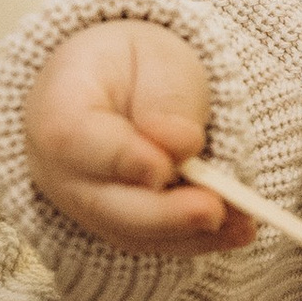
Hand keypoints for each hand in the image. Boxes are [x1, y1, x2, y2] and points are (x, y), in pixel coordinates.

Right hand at [23, 19, 254, 255]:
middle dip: (164, 213)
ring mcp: (82, 203)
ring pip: (130, 232)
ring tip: (243, 223)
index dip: (120, 159)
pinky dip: (197, 240)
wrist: (115, 83)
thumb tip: (178, 143)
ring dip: (189, 233)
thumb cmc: (133, 65)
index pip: (75, 140)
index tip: (163, 167)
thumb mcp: (157, 57)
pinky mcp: (113, 225)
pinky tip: (239, 231)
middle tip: (214, 210)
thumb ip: (167, 96)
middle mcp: (58, 167)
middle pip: (103, 203)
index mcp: (57, 107)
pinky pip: (151, 243)